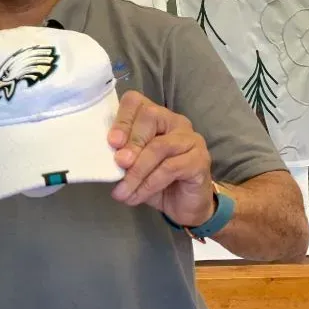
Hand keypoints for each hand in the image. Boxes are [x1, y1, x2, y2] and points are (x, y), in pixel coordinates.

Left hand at [107, 91, 214, 227]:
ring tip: (123, 191)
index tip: (111, 142)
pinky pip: (171, 168)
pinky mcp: (200, 161)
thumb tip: (107, 155)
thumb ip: (122, 155)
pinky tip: (137, 196)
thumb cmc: (155, 181)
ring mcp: (191, 139)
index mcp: (155, 117)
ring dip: (137, 171)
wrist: (183, 206)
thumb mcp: (133, 166)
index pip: (135, 102)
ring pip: (159, 146)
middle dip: (131, 142)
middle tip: (119, 164)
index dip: (122, 119)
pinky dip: (149, 184)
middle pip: (150, 116)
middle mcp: (175, 122)